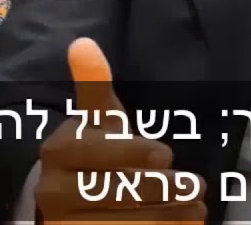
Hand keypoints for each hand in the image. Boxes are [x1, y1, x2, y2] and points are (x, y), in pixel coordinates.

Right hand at [34, 37, 206, 223]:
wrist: (68, 197)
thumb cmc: (94, 150)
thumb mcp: (97, 118)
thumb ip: (93, 85)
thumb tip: (82, 42)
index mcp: (59, 151)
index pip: (99, 154)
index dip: (133, 154)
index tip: (166, 155)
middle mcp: (53, 192)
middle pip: (113, 191)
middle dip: (160, 189)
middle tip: (195, 185)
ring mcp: (67, 223)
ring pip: (122, 222)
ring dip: (165, 214)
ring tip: (197, 206)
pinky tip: (184, 223)